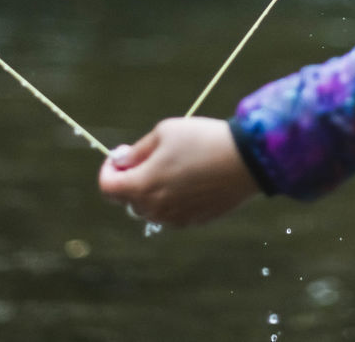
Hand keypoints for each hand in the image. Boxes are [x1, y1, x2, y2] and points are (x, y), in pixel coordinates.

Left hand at [97, 117, 259, 226]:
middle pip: (128, 199)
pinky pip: (172, 213)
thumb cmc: (202, 140)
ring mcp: (175, 218)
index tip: (120, 156)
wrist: (246, 160)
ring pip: (150, 208)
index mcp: (141, 186)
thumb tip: (123, 161)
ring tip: (171, 167)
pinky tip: (189, 179)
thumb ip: (137, 151)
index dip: (108, 169)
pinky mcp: (195, 221)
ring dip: (151, 190)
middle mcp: (155, 209)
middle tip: (147, 157)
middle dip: (130, 179)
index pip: (107, 187)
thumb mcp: (164, 133)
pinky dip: (171, 199)